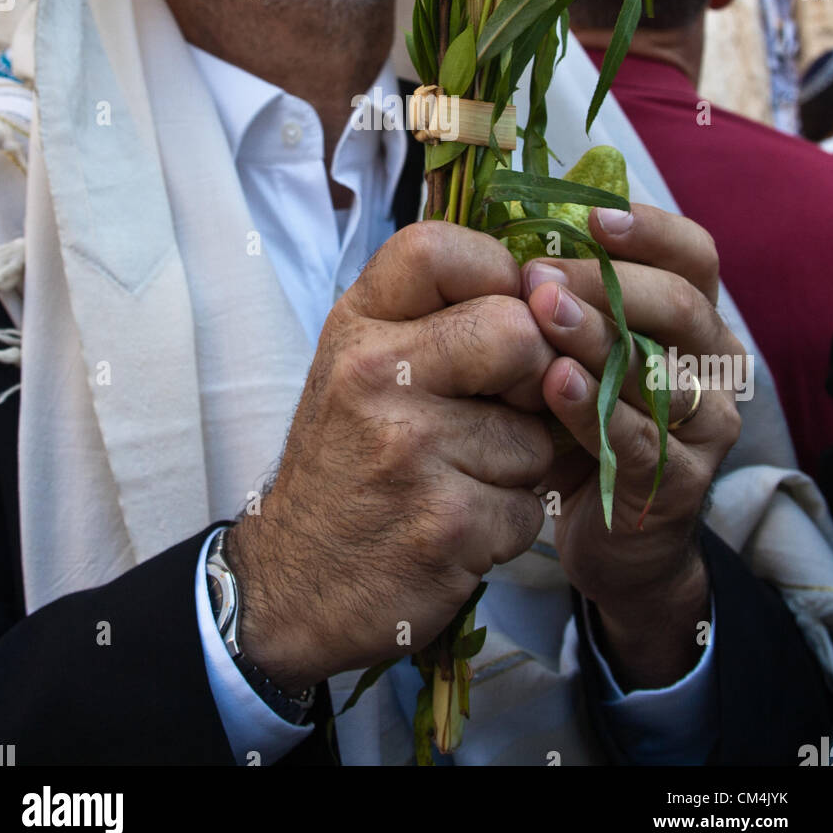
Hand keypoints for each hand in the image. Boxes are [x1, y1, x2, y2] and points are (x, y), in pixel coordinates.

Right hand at [228, 222, 556, 693]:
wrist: (292, 583)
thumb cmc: (344, 462)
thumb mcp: (358, 366)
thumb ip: (432, 318)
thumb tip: (541, 288)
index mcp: (356, 328)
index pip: (440, 249)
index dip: (495, 273)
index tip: (500, 309)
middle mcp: (376, 376)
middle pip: (517, 331)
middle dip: (532, 376)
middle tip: (502, 406)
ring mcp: (411, 450)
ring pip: (536, 432)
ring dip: (518, 464)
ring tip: (459, 477)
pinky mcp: (447, 524)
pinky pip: (529, 504)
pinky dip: (506, 522)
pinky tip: (458, 525)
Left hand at [521, 203, 742, 688]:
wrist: (607, 531)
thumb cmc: (582, 419)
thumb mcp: (579, 351)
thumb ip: (564, 296)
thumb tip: (506, 228)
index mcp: (690, 317)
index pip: (693, 255)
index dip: (649, 230)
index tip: (591, 217)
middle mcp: (711, 363)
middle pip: (679, 304)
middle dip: (606, 283)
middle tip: (538, 275)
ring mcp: (704, 425)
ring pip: (660, 370)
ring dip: (597, 337)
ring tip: (541, 313)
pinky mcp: (681, 482)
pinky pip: (640, 438)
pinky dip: (595, 408)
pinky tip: (554, 383)